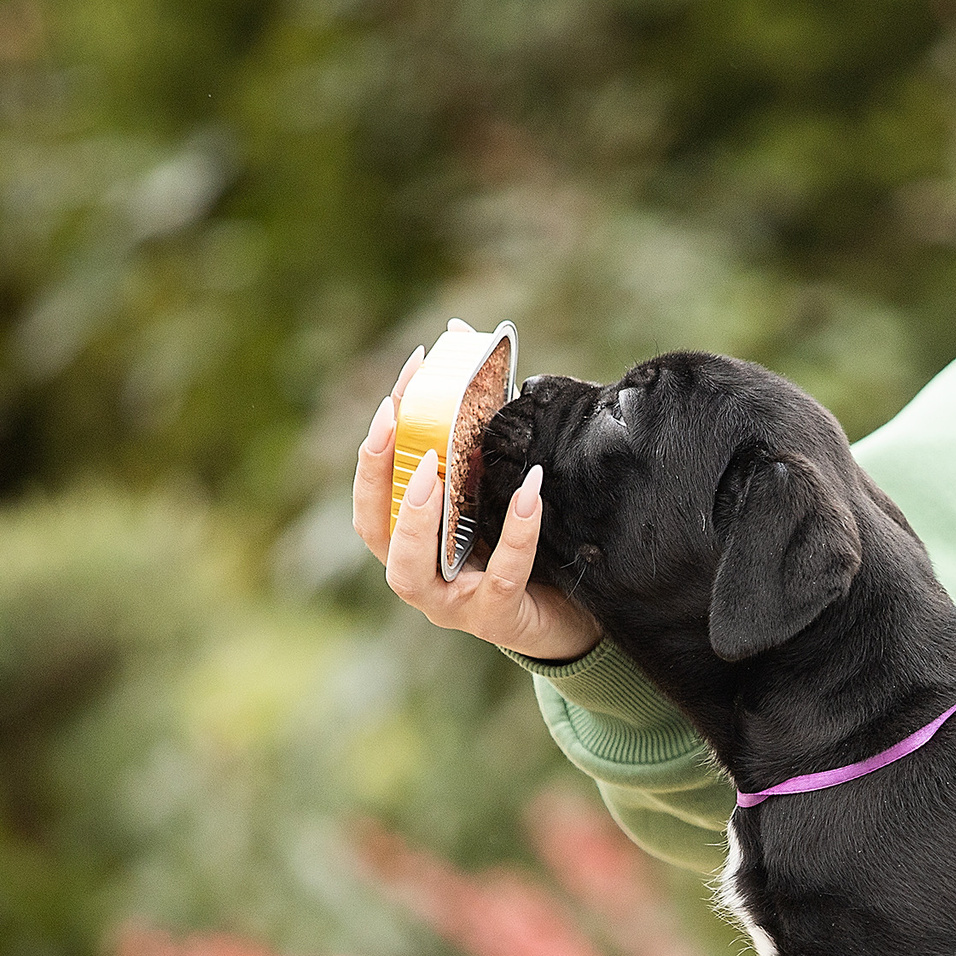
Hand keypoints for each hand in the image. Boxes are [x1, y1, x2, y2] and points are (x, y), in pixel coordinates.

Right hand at [354, 346, 602, 662]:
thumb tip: (459, 335)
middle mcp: (420, 575)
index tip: (396, 393)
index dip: (374, 448)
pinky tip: (530, 492)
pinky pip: (501, 577)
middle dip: (378, 477)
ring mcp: (454, 604)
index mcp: (414, 539)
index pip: (374, 494)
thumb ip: (478, 421)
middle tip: (396, 425)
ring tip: (435, 471)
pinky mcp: (498, 619)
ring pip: (411, 572)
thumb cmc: (532, 542)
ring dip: (418, 519)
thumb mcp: (500, 478)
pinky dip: (515, 535)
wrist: (581, 612)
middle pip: (376, 531)